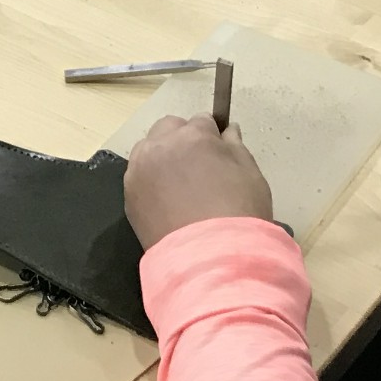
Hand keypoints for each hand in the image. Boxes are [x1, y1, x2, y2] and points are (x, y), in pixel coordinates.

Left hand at [122, 115, 274, 253]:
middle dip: (183, 139)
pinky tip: (166, 200)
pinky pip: (139, 174)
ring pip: (149, 149)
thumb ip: (236, 147)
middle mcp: (161, 144)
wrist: (211, 259)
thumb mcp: (251, 176)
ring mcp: (141, 168)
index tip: (218, 154)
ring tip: (180, 185)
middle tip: (199, 167)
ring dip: (162, 156)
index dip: (212, 138)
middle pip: (169, 128)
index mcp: (194, 135)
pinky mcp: (129, 193)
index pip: (202, 121)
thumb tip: (228, 130)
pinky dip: (150, 179)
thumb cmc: (239, 214)